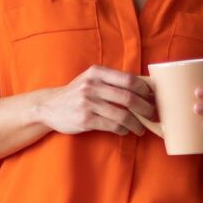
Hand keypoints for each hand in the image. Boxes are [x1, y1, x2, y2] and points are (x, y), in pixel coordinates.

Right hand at [34, 65, 156, 137]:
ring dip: (137, 124)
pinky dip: (123, 130)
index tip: (153, 98)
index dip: (145, 90)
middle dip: (145, 108)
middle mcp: (92, 85)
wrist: (49, 106)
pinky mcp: (85, 119)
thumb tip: (144, 90)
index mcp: (97, 72)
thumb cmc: (77, 93)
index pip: (129, 79)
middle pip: (128, 98)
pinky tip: (125, 131)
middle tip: (153, 115)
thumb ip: (112, 81)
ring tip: (141, 128)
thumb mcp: (91, 80)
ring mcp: (88, 103)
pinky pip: (112, 126)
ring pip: (122, 115)